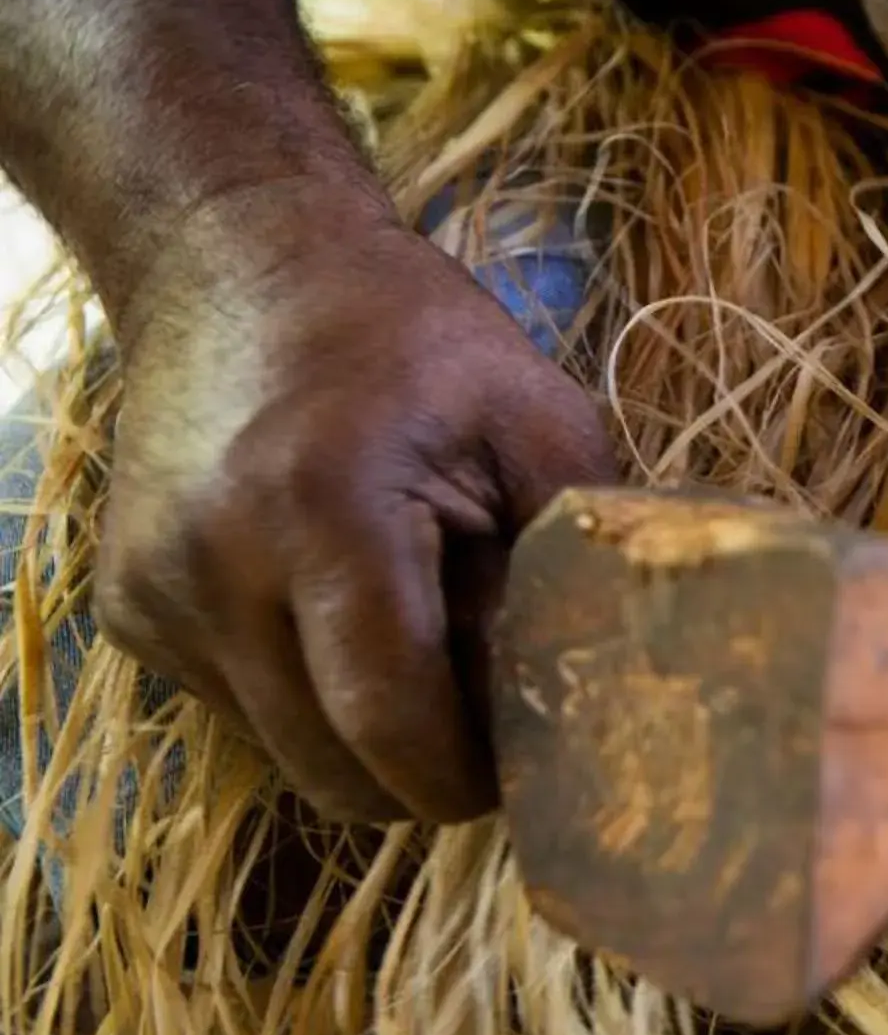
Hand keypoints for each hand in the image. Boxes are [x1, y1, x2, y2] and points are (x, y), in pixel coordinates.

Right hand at [97, 180, 614, 822]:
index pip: (390, 718)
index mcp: (324, 509)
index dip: (467, 775)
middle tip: (494, 730)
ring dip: (362, 737)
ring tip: (422, 647)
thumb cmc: (412, 337)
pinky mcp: (128, 610)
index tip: (531, 774)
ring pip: (284, 752)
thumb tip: (612, 690)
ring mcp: (155, 595)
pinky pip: (239, 709)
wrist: (234, 259)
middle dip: (423, 775)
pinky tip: (342, 615)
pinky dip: (306, 695)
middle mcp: (215, 566)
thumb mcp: (536, 419)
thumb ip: (573, 561)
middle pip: (333, 767)